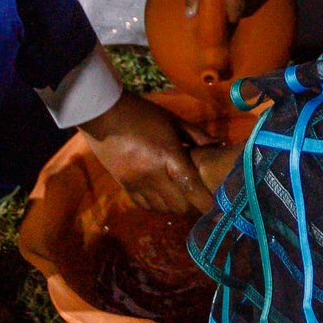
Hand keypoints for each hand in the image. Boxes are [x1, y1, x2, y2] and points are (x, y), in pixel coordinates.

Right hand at [79, 93, 214, 213]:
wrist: (103, 115)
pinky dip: (158, 205)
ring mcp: (137, 183)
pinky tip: (163, 197)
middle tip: (201, 197)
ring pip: (163, 208)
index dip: (206, 202)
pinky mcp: (125, 186)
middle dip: (193, 205)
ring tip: (183, 197)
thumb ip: (198, 136)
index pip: (191, 188)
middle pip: (179, 205)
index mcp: (168, 156)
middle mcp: (153, 175)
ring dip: (175, 206)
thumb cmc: (142, 114)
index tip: (217, 206)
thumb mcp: (173, 121)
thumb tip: (220, 146)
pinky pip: (145, 206)